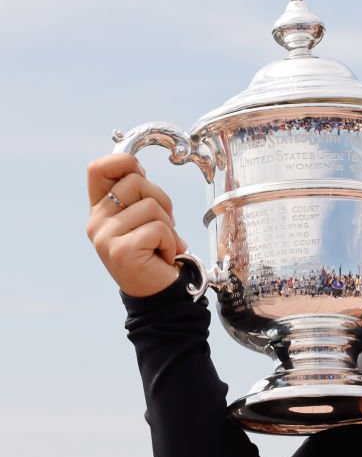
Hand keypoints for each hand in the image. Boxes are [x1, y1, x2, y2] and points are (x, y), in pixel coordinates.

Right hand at [86, 153, 187, 296]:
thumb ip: (137, 195)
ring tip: (161, 245)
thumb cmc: (155, 252)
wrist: (160, 293)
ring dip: (168, 227)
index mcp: (100, 209)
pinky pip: (159, 229)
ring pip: (152, 206)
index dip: (124, 162)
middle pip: (136, 182)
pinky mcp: (121, 251)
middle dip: (161, 201)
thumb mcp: (142, 219)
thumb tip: (138, 169)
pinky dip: (170, 242)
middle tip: (163, 226)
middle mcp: (96, 222)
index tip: (142, 176)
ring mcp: (105, 237)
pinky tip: (163, 256)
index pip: (98, 169)